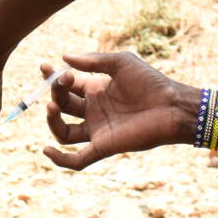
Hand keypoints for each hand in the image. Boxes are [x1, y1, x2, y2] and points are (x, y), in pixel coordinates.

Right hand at [43, 51, 192, 170]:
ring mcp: (97, 131)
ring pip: (63, 132)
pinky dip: (60, 160)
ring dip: (52, 121)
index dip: (52, 78)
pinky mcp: (104, 147)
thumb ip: (93, 60)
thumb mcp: (121, 63)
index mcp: (95, 91)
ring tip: (52, 107)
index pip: (65, 87)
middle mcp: (93, 112)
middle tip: (61, 80)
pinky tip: (47, 151)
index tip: (45, 67)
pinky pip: (77, 160)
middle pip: (62, 106)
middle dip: (55, 92)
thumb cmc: (151, 82)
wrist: (173, 106)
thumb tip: (64, 57)